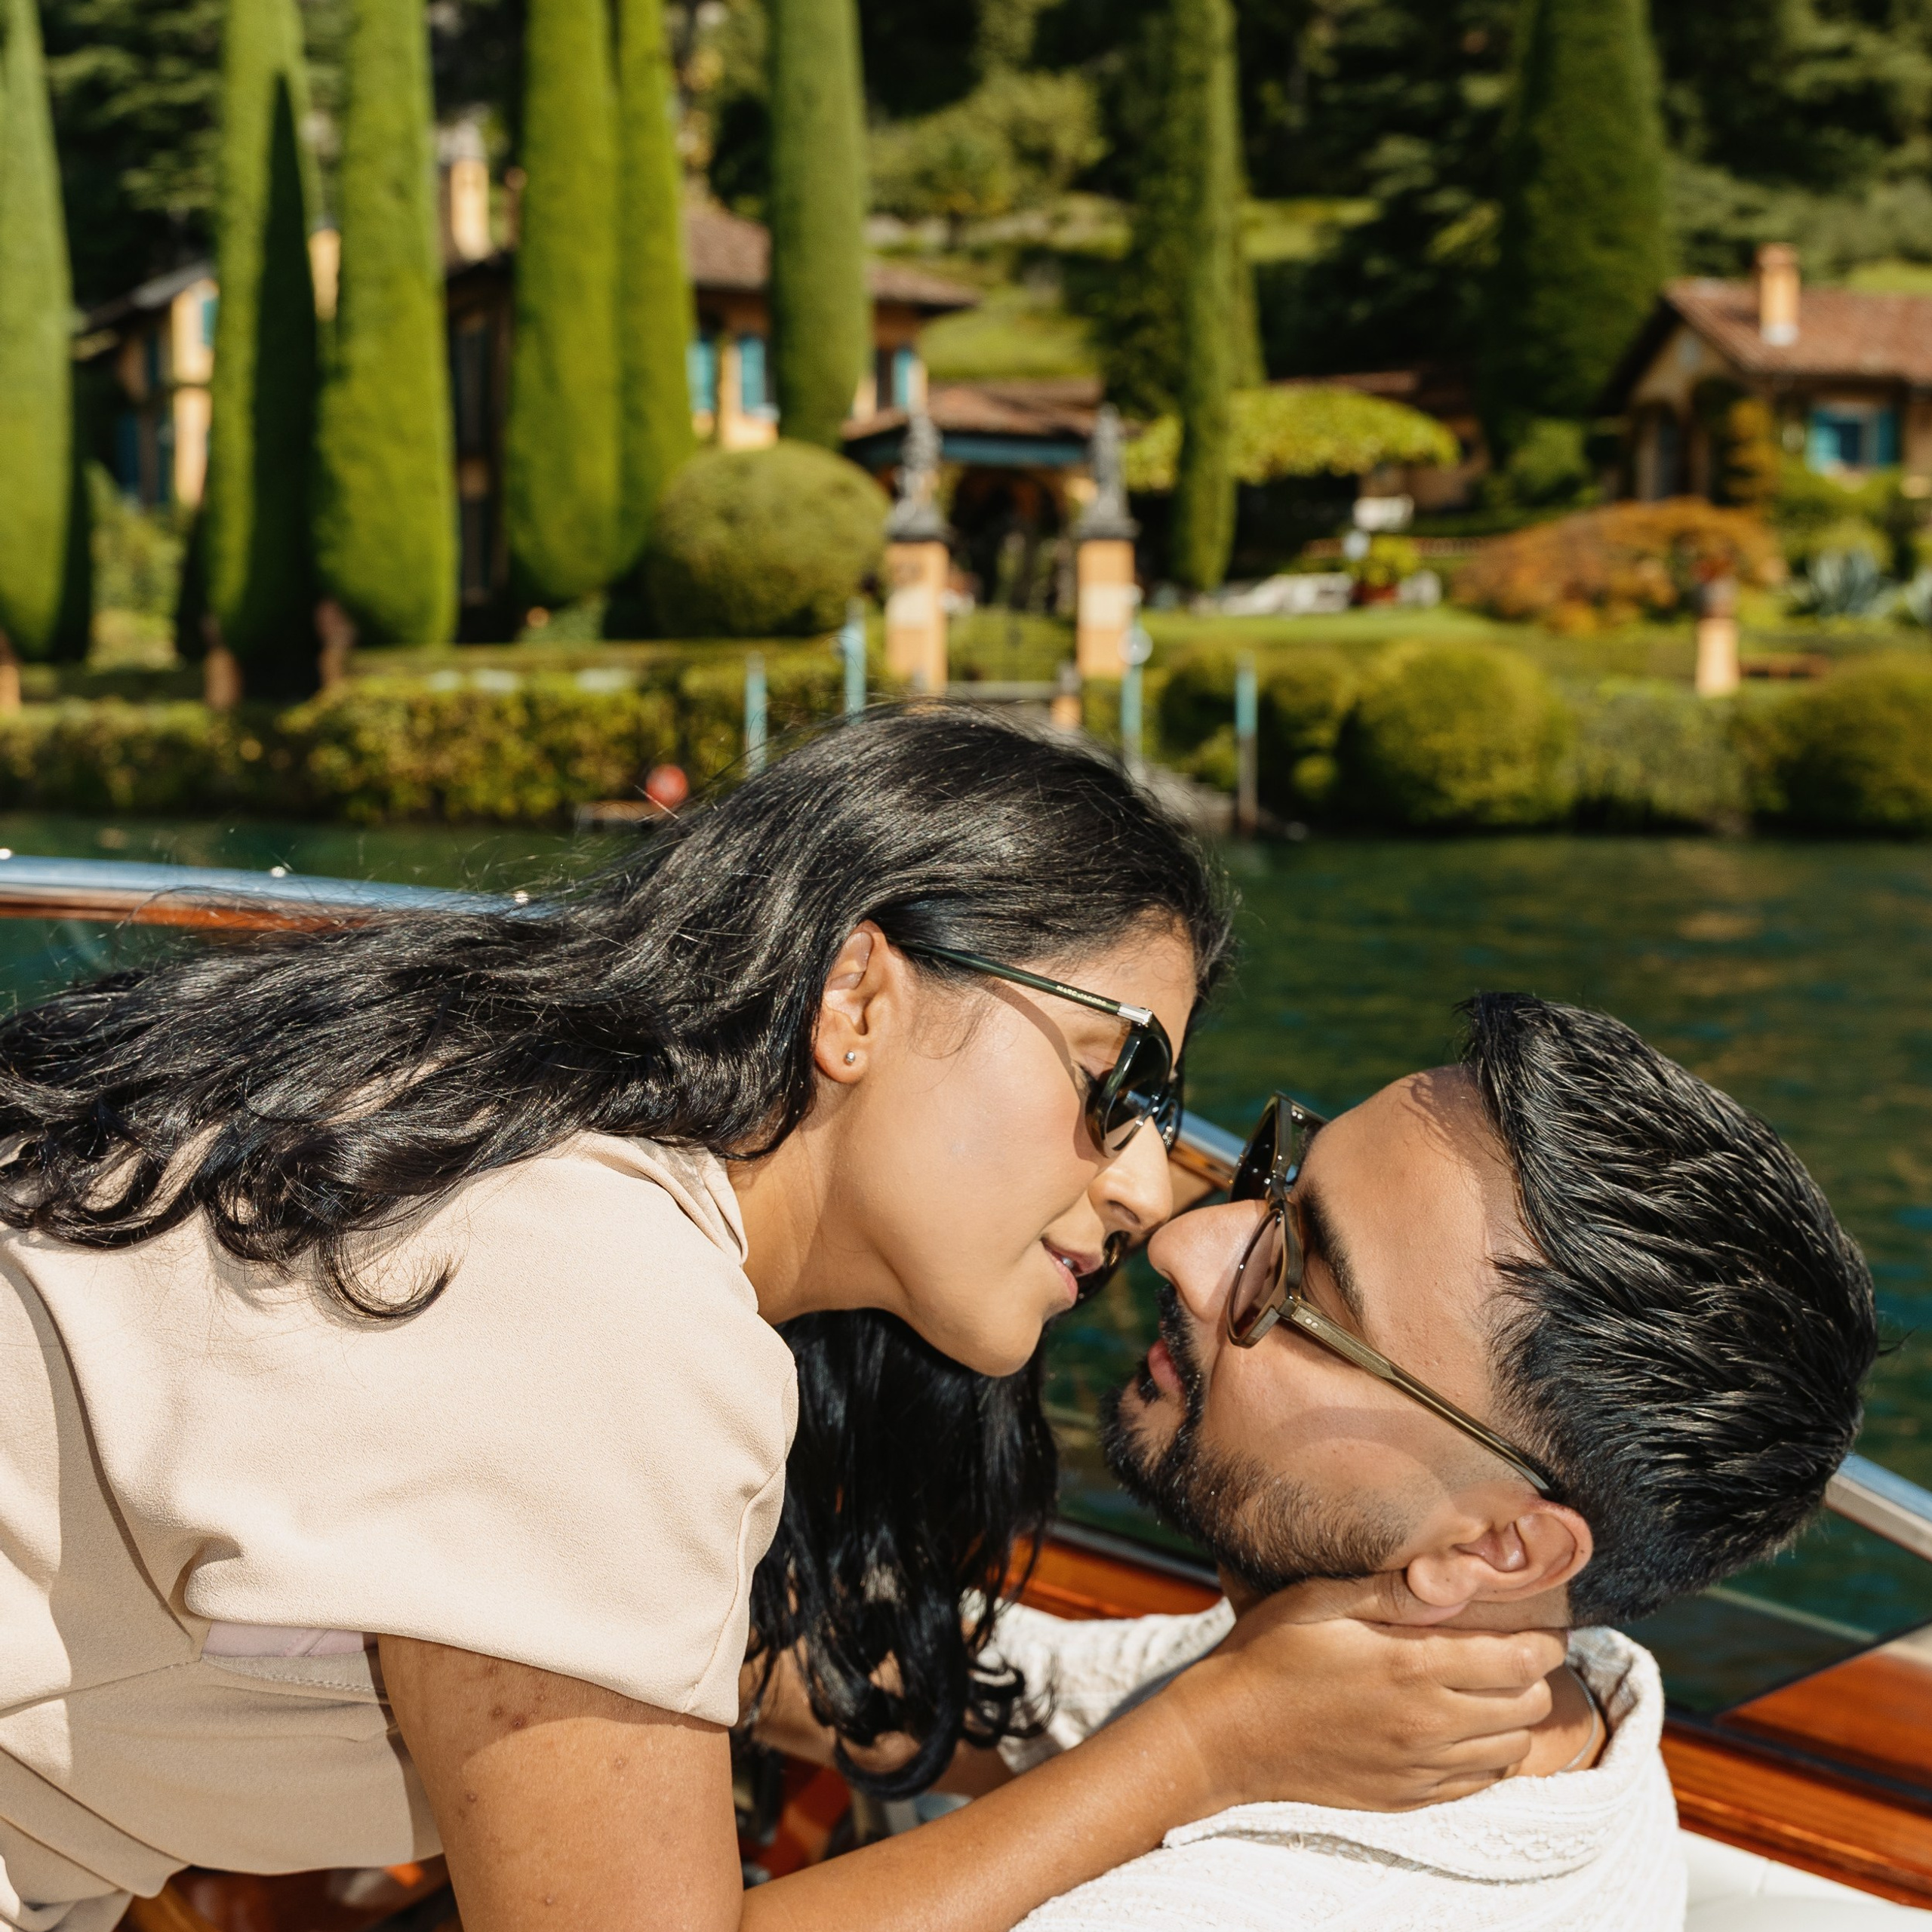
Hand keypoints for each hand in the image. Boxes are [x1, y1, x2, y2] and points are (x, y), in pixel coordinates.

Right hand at [1159, 1572, 1568, 1812]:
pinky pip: (1478, 1783)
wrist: (1230, 1732)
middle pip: (1529, 1707)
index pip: (1521, 1661)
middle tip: (1510, 1650)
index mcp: (1413, 1667)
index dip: (1545, 1641)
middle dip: (1532, 1675)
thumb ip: (1395, 1588)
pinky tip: (1458, 1727)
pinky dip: (1485, 1755)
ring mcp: (1420, 1768)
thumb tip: (1457, 1577)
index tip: (1540, 1624)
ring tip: (1486, 1688)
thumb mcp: (1323, 1598)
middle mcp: (1428, 1725)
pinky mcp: (1407, 1798)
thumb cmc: (1272, 1651)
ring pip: (1511, 1750)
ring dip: (1512, 1717)